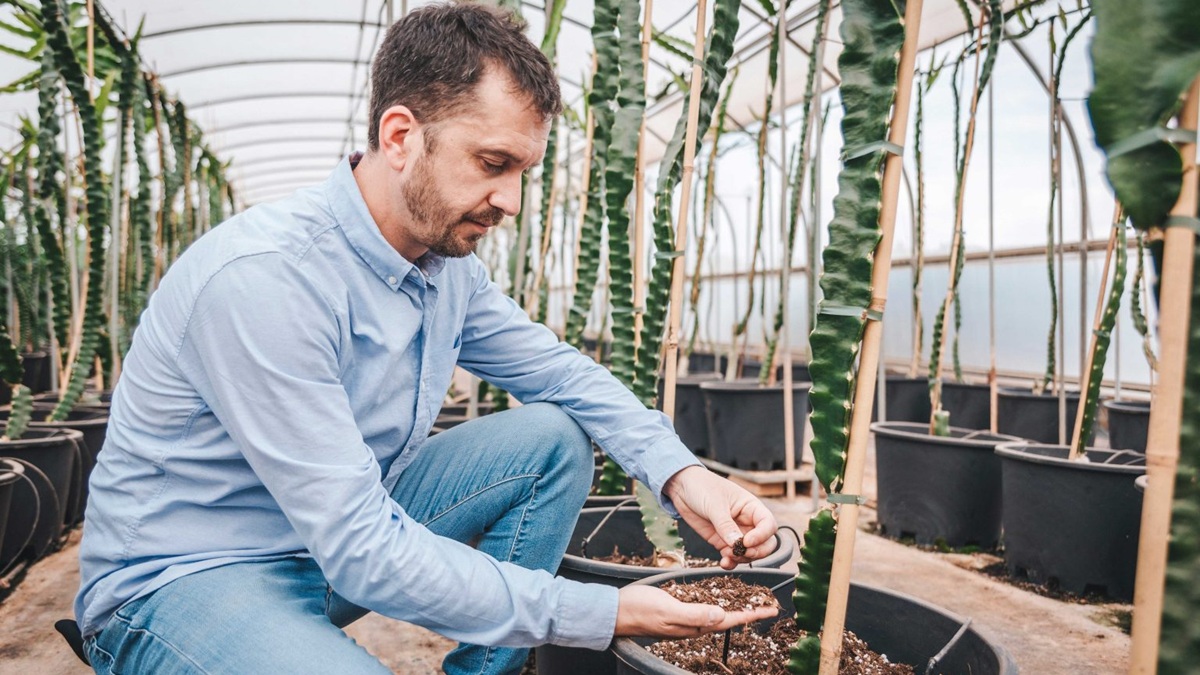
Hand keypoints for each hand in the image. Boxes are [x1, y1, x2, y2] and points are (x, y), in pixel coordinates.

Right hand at [614, 584, 777, 637]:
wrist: (616, 611)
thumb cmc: (640, 610)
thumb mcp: (668, 609)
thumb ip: (694, 613)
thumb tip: (721, 615)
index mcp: (695, 625)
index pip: (730, 620)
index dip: (751, 615)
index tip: (770, 609)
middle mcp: (693, 624)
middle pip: (728, 619)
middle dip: (749, 613)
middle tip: (768, 606)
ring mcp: (685, 619)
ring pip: (717, 614)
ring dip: (736, 609)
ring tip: (751, 603)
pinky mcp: (677, 611)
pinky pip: (704, 608)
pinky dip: (718, 603)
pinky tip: (719, 599)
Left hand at [663, 465, 777, 568]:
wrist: (682, 487)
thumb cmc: (702, 487)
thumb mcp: (714, 504)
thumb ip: (725, 525)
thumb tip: (736, 544)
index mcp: (751, 507)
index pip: (768, 524)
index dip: (762, 536)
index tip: (747, 541)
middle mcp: (747, 521)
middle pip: (765, 543)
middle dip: (756, 551)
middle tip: (741, 552)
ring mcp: (735, 532)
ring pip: (750, 552)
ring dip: (742, 558)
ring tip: (727, 555)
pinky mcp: (722, 541)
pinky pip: (732, 556)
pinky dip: (731, 562)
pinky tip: (724, 562)